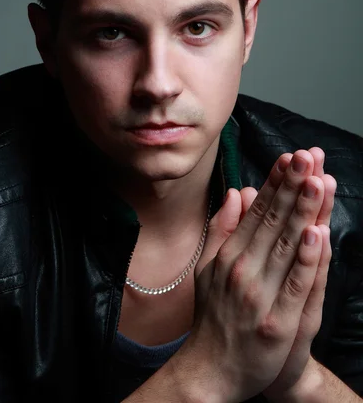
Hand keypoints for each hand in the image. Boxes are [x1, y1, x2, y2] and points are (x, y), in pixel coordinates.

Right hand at [179, 149, 327, 402]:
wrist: (211, 369)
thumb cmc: (213, 315)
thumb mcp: (207, 266)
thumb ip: (222, 227)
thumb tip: (239, 191)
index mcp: (229, 254)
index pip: (257, 211)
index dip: (275, 183)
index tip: (290, 158)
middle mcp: (243, 269)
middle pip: (274, 221)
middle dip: (292, 186)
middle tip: (307, 157)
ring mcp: (260, 295)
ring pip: (287, 246)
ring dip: (303, 211)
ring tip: (316, 180)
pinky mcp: (278, 321)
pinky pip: (296, 285)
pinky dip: (308, 259)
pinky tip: (318, 233)